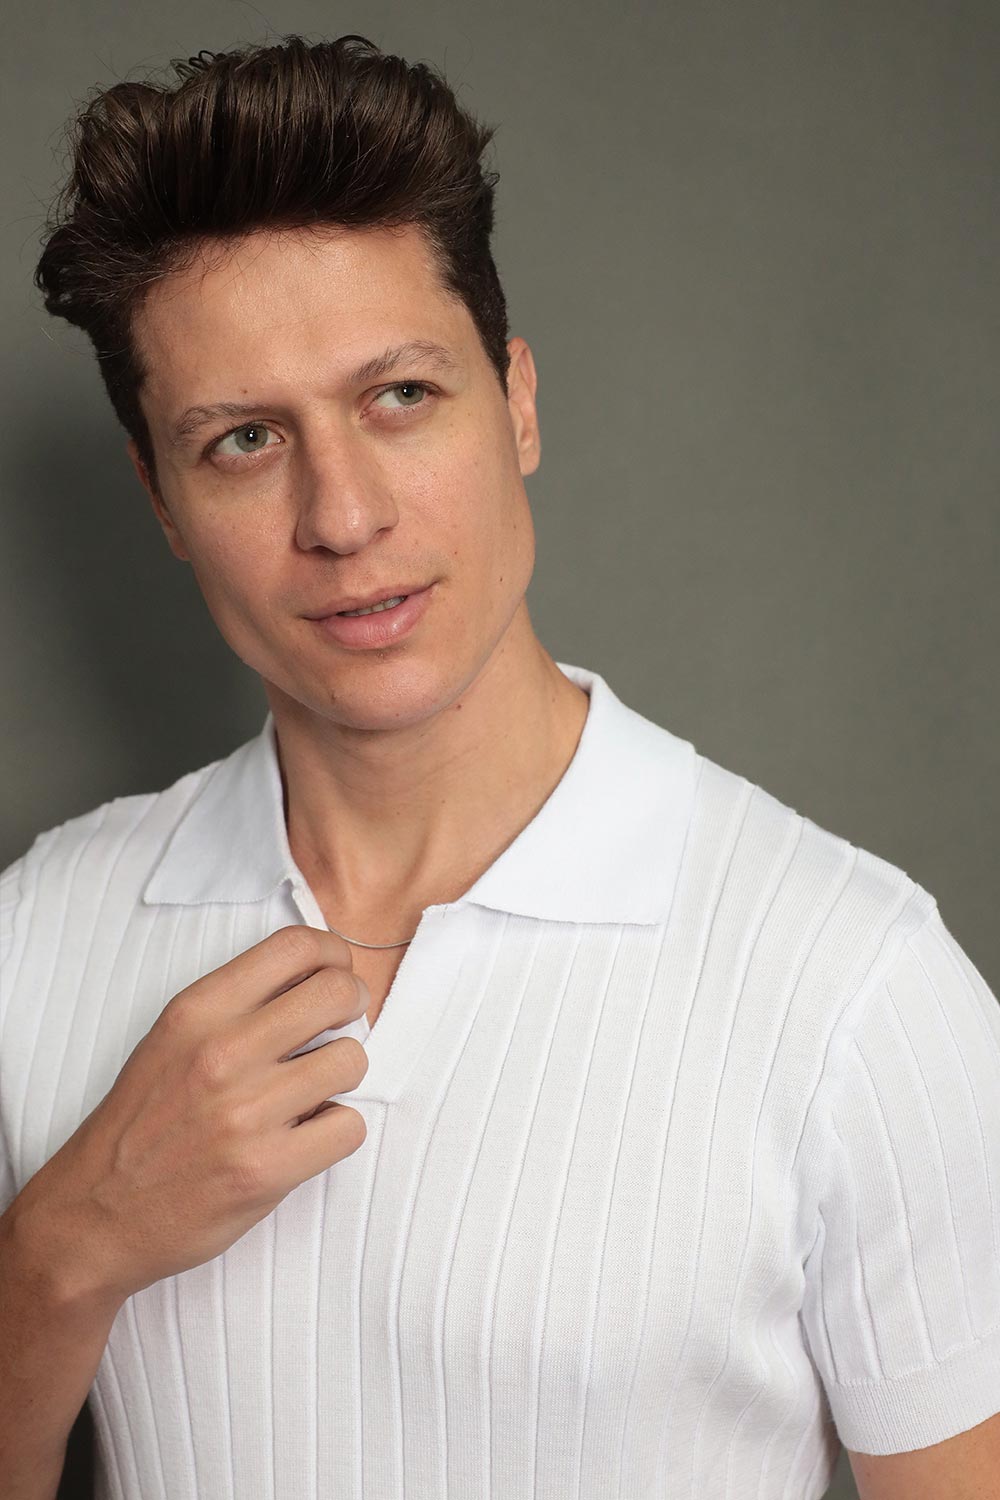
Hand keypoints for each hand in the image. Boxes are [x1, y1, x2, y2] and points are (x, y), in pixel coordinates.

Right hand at [16, 926, 369, 1303]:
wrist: (94, 1214)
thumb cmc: (141, 1123)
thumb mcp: (173, 1038)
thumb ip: (237, 1003)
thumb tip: (318, 976)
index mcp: (198, 1011)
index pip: (296, 946)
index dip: (333, 955)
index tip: (335, 974)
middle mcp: (222, 1053)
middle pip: (337, 993)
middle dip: (352, 1008)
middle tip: (340, 1029)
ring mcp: (246, 1113)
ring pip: (351, 1061)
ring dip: (341, 1078)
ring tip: (311, 1093)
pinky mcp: (266, 1170)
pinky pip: (349, 1127)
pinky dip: (335, 1132)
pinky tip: (304, 1136)